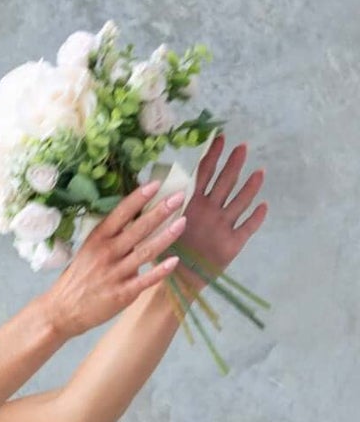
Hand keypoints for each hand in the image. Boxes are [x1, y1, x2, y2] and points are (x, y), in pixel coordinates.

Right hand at [41, 180, 188, 340]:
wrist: (62, 311)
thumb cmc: (78, 277)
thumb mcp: (88, 249)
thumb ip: (110, 236)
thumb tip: (136, 217)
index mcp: (98, 239)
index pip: (121, 213)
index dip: (139, 198)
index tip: (156, 184)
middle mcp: (107, 253)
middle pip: (138, 228)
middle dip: (160, 211)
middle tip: (178, 196)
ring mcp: (115, 274)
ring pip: (146, 252)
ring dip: (166, 236)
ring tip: (182, 222)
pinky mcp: (121, 294)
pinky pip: (145, 280)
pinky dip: (160, 271)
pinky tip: (174, 261)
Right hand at [171, 133, 267, 293]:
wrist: (177, 282)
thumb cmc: (164, 256)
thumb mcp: (157, 227)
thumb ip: (162, 208)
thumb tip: (157, 189)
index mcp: (191, 204)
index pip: (205, 172)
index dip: (213, 154)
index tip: (222, 138)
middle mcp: (210, 211)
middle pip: (226, 181)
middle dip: (235, 162)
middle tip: (244, 148)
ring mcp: (224, 226)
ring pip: (242, 200)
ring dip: (252, 185)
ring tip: (260, 172)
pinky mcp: (234, 242)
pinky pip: (249, 226)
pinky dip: (258, 215)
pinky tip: (264, 206)